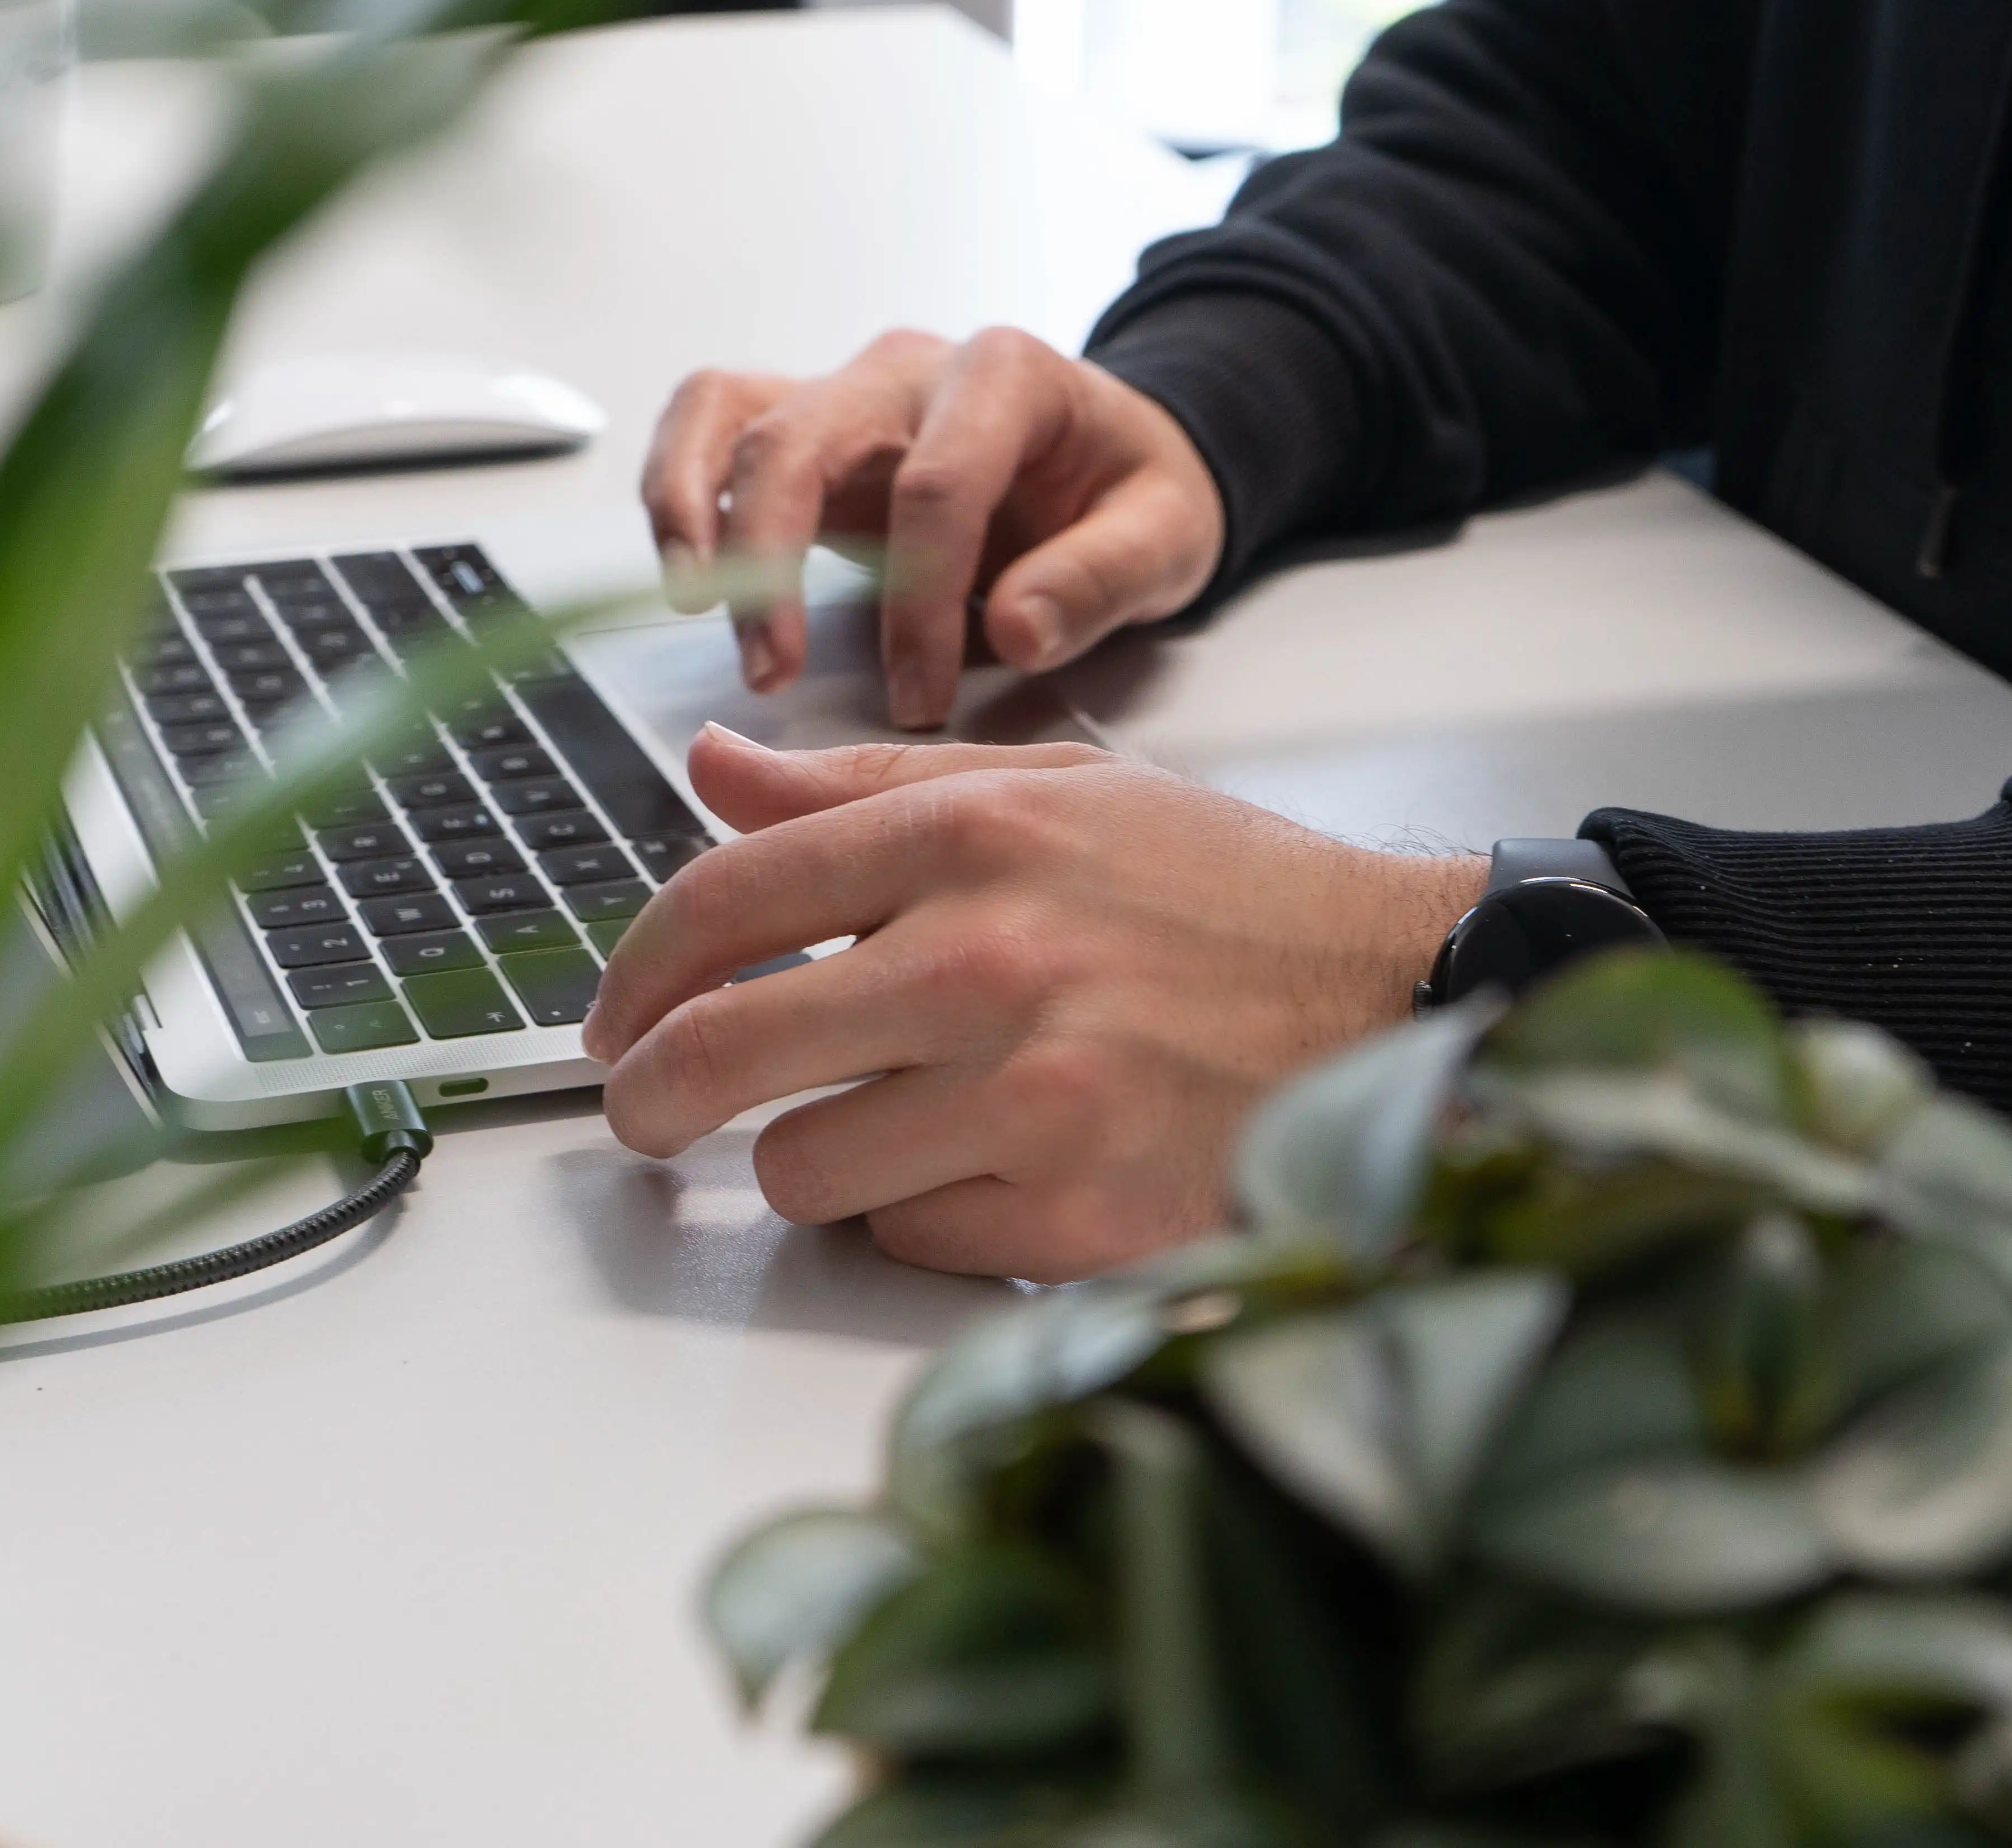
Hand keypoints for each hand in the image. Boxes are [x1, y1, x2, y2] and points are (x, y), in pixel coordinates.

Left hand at [581, 725, 1483, 1281]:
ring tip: (891, 1129)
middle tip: (641, 1114)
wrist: (1399, 997)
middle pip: (721, 1051)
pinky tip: (995, 1171)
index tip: (611, 1016)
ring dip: (819, 1162)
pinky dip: (927, 1221)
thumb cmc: (1227, 897)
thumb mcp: (1058, 794)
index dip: (635, 970)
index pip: (726, 899)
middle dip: (647, 1096)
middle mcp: (986, 958)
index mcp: (973, 833)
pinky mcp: (1073, 1211)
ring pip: (804, 1170)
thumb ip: (870, 787)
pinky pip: (909, 1242)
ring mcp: (1029, 1094)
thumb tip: (712, 769)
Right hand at [641, 328, 1224, 728]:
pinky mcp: (804, 425)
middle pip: (804, 436)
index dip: (917, 604)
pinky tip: (687, 569)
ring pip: (728, 411)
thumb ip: (1099, 581)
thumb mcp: (1167, 537)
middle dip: (774, 557)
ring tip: (694, 604)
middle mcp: (909, 368)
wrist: (1111, 454)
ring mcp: (846, 390)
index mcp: (1007, 377)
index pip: (936, 485)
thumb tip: (1016, 629)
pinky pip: (709, 423)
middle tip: (772, 669)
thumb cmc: (1131, 492)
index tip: (918, 698)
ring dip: (695, 512)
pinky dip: (677, 488)